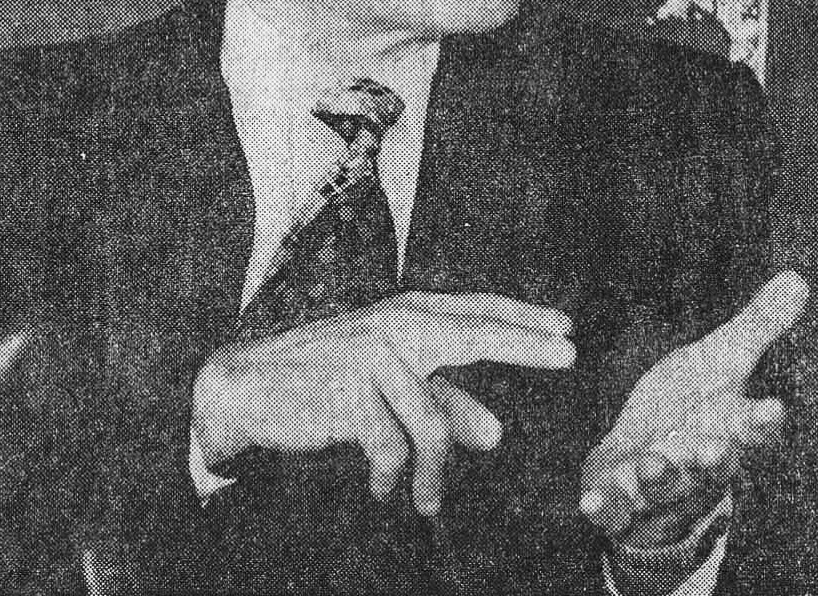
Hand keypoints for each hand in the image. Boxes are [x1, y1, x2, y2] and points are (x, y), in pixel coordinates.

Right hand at [192, 290, 574, 515]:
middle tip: (570, 355)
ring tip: (429, 504)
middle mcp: (393, 326)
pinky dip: (390, 475)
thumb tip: (497, 436)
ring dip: (434, 474)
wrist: (248, 390)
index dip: (522, 318)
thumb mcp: (390, 392)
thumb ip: (442, 405)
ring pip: (431, 421)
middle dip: (524, 344)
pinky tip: (381, 489)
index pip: (475, 312)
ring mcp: (371, 353)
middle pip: (472, 333)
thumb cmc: (327, 384)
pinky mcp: (348, 389)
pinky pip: (391, 446)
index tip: (567, 327)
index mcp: (405, 316)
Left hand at [580, 271, 808, 548]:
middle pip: (713, 468)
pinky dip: (604, 509)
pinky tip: (590, 502)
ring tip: (652, 465)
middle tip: (714, 448)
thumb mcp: (719, 363)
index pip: (753, 428)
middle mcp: (699, 466)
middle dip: (714, 461)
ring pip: (666, 490)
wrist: (649, 467)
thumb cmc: (690, 410)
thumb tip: (798, 277)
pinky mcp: (620, 503)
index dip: (762, 420)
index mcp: (726, 429)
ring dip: (661, 479)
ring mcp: (659, 490)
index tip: (774, 407)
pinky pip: (614, 512)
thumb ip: (755, 328)